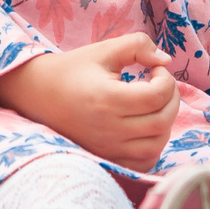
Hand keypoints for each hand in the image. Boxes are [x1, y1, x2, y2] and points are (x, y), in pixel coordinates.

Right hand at [0, 35, 180, 171]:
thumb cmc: (73, 70)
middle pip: (162, 121)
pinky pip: (143, 162)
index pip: (157, 95)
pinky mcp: (106, 157)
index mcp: (107, 98)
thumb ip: (137, 46)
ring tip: (155, 106)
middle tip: (161, 86)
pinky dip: (153, 146)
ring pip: (156, 145)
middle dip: (171, 100)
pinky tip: (146, 127)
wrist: (38, 94)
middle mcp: (108, 128)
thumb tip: (166, 61)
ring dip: (165, 124)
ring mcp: (107, 147)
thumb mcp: (102, 50)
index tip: (154, 69)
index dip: (166, 79)